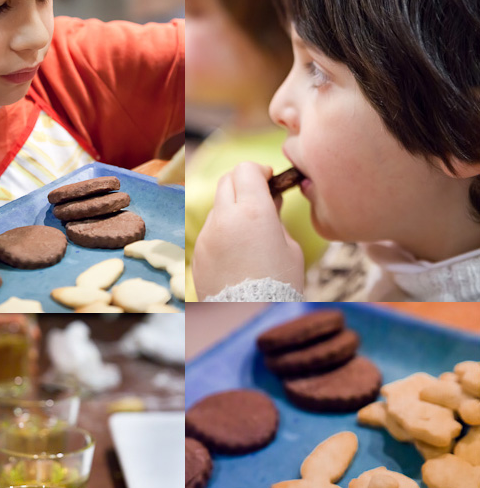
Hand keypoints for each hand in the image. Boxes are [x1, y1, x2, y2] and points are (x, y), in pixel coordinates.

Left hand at [192, 161, 304, 299]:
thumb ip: (276, 217)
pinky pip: (210, 232)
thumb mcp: (289, 247)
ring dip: (232, 209)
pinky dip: (222, 232)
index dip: (259, 171)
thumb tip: (270, 201)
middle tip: (257, 197)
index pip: (247, 169)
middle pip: (227, 180)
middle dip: (242, 183)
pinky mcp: (198, 254)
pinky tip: (236, 252)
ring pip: (217, 207)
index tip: (268, 179)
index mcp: (253, 211)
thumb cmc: (279, 284)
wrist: (251, 318)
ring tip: (249, 232)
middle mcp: (225, 218)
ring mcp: (207, 236)